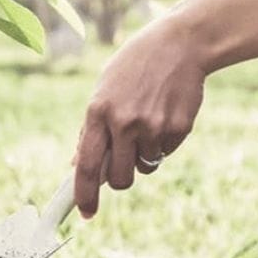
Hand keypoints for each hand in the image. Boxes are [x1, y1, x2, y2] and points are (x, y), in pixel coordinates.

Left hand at [73, 16, 206, 218]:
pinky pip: (166, 152)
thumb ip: (91, 128)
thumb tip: (77, 164)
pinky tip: (165, 113)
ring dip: (144, 155)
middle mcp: (124, 122)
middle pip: (119, 179)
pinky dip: (163, 142)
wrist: (180, 44)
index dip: (84, 194)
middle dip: (120, 179)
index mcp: (98, 111)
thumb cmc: (135, 66)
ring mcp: (152, 127)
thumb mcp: (105, 89)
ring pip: (145, 167)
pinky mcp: (178, 129)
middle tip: (124, 163)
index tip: (86, 214)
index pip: (87, 165)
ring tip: (148, 121)